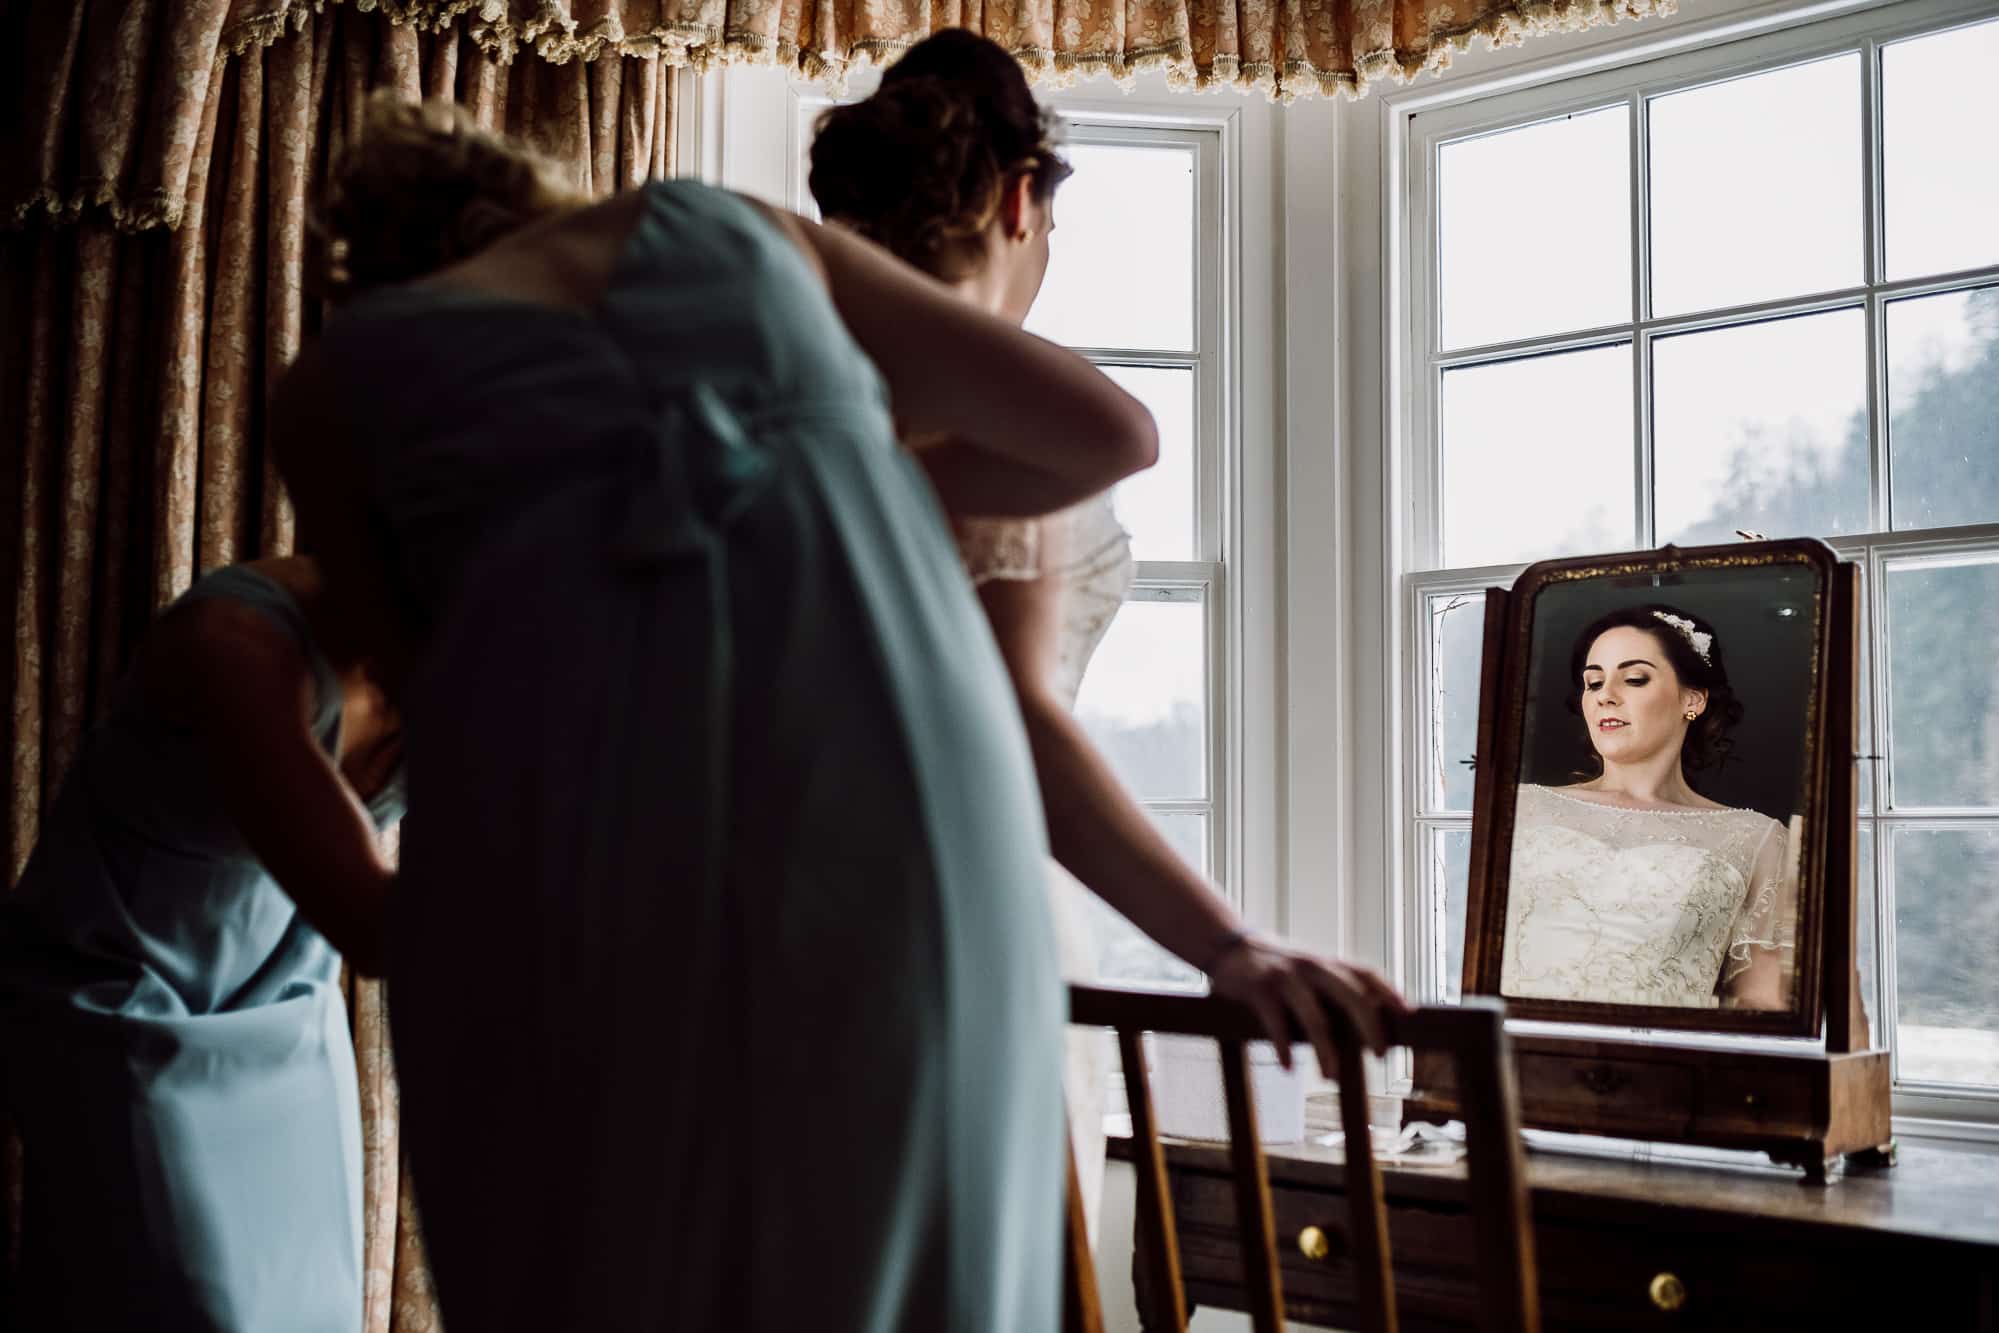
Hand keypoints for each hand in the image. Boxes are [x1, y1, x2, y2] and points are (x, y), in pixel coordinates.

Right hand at [1206, 935, 1409, 1074]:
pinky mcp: (1260, 989)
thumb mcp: (1308, 966)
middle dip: (1369, 1026)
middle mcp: (1311, 965)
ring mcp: (1286, 976)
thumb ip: (1333, 985)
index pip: (1366, 972)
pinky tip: (1288, 1067)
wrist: (1229, 945)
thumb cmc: (1277, 964)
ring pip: (1315, 1017)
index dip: (1389, 990)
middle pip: (1350, 995)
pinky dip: (1283, 1047)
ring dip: (1325, 1049)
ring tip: (1330, 1076)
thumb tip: (1371, 1016)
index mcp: (1326, 962)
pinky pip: (1277, 1022)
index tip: (1407, 1013)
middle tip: (1379, 1055)